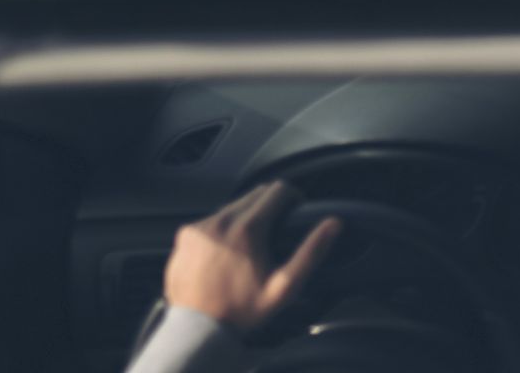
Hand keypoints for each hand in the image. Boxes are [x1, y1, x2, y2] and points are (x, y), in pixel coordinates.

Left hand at [164, 180, 341, 331]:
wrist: (196, 328)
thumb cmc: (242, 310)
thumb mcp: (283, 288)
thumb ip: (311, 253)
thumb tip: (333, 224)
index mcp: (247, 229)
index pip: (277, 190)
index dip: (293, 197)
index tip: (295, 211)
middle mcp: (220, 221)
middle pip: (255, 194)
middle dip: (270, 206)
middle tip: (275, 230)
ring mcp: (200, 227)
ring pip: (232, 205)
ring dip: (246, 216)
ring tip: (250, 245)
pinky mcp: (185, 235)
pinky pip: (211, 219)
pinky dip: (222, 228)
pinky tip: (226, 252)